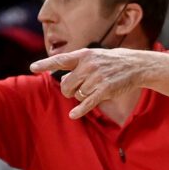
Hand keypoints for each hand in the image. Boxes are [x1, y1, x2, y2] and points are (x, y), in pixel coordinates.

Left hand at [31, 48, 150, 118]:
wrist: (136, 65)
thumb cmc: (112, 62)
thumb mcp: (94, 56)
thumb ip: (78, 65)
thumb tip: (63, 80)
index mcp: (84, 55)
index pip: (60, 60)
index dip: (46, 64)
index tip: (33, 67)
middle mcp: (88, 65)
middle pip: (66, 84)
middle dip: (68, 90)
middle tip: (76, 89)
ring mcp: (97, 78)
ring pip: (78, 95)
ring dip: (83, 96)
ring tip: (94, 89)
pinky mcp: (105, 90)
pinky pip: (87, 103)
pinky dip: (79, 110)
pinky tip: (73, 115)